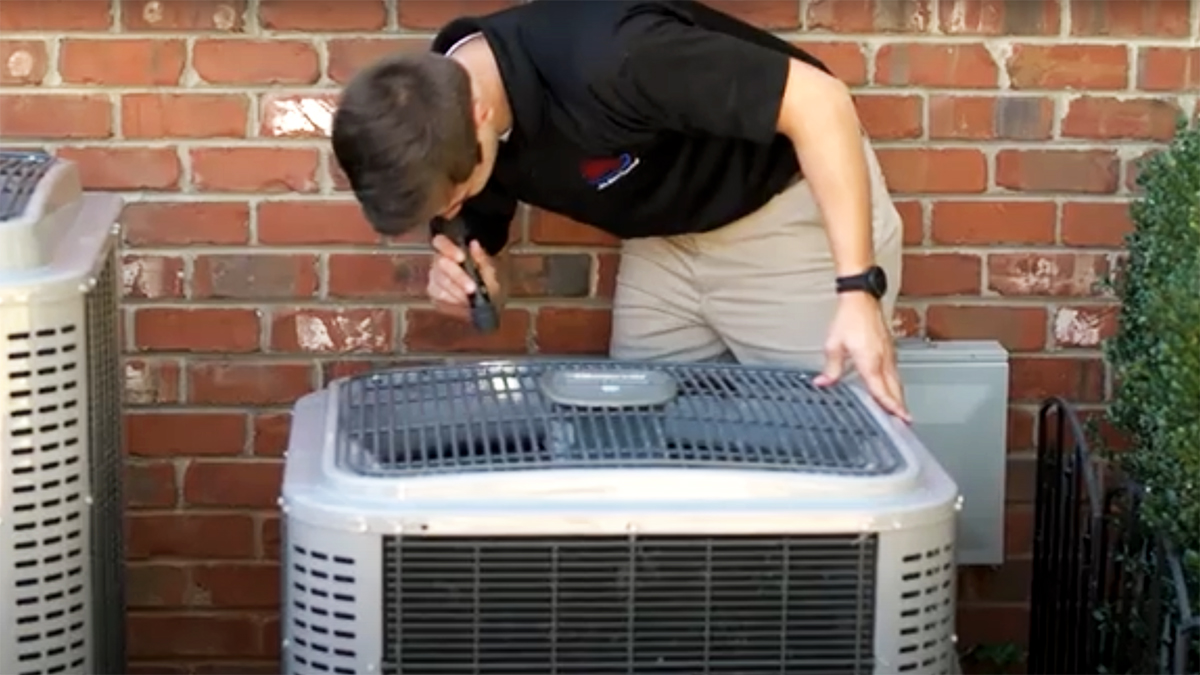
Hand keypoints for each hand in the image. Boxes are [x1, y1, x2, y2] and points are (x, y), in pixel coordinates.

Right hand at [425, 234, 500, 321]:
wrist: (484, 298)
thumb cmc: (484, 279)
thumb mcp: (488, 269)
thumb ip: (481, 257)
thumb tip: (474, 244)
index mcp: (449, 249)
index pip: (440, 241)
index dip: (448, 248)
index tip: (461, 258)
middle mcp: (438, 261)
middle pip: (440, 263)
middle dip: (457, 276)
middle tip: (471, 288)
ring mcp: (433, 277)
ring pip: (439, 281)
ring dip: (456, 291)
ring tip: (470, 298)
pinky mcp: (433, 292)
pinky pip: (438, 295)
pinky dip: (451, 300)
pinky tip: (461, 303)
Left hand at [814, 292, 911, 422]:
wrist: (861, 299)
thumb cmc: (849, 318)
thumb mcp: (834, 345)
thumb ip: (831, 368)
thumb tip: (823, 383)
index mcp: (870, 361)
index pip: (881, 390)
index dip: (890, 406)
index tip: (900, 418)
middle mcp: (883, 359)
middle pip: (894, 389)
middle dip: (899, 406)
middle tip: (904, 422)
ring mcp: (889, 354)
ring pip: (897, 381)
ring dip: (898, 396)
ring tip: (900, 411)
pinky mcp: (889, 349)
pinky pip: (895, 372)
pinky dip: (895, 384)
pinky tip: (892, 389)